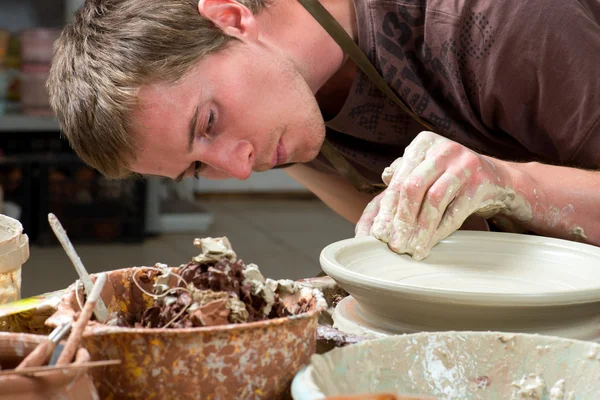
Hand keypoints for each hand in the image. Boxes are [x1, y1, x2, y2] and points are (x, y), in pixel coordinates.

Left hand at [355, 131, 530, 259]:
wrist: (495, 178)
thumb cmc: (450, 175)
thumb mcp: (424, 168)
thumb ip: (402, 176)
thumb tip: (381, 186)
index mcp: (423, 143)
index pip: (399, 180)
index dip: (388, 209)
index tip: (379, 233)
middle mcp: (443, 149)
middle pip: (414, 188)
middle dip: (402, 220)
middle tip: (395, 244)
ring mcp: (464, 164)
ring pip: (434, 200)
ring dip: (421, 229)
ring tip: (412, 248)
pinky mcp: (481, 182)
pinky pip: (456, 211)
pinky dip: (440, 230)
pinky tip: (429, 243)